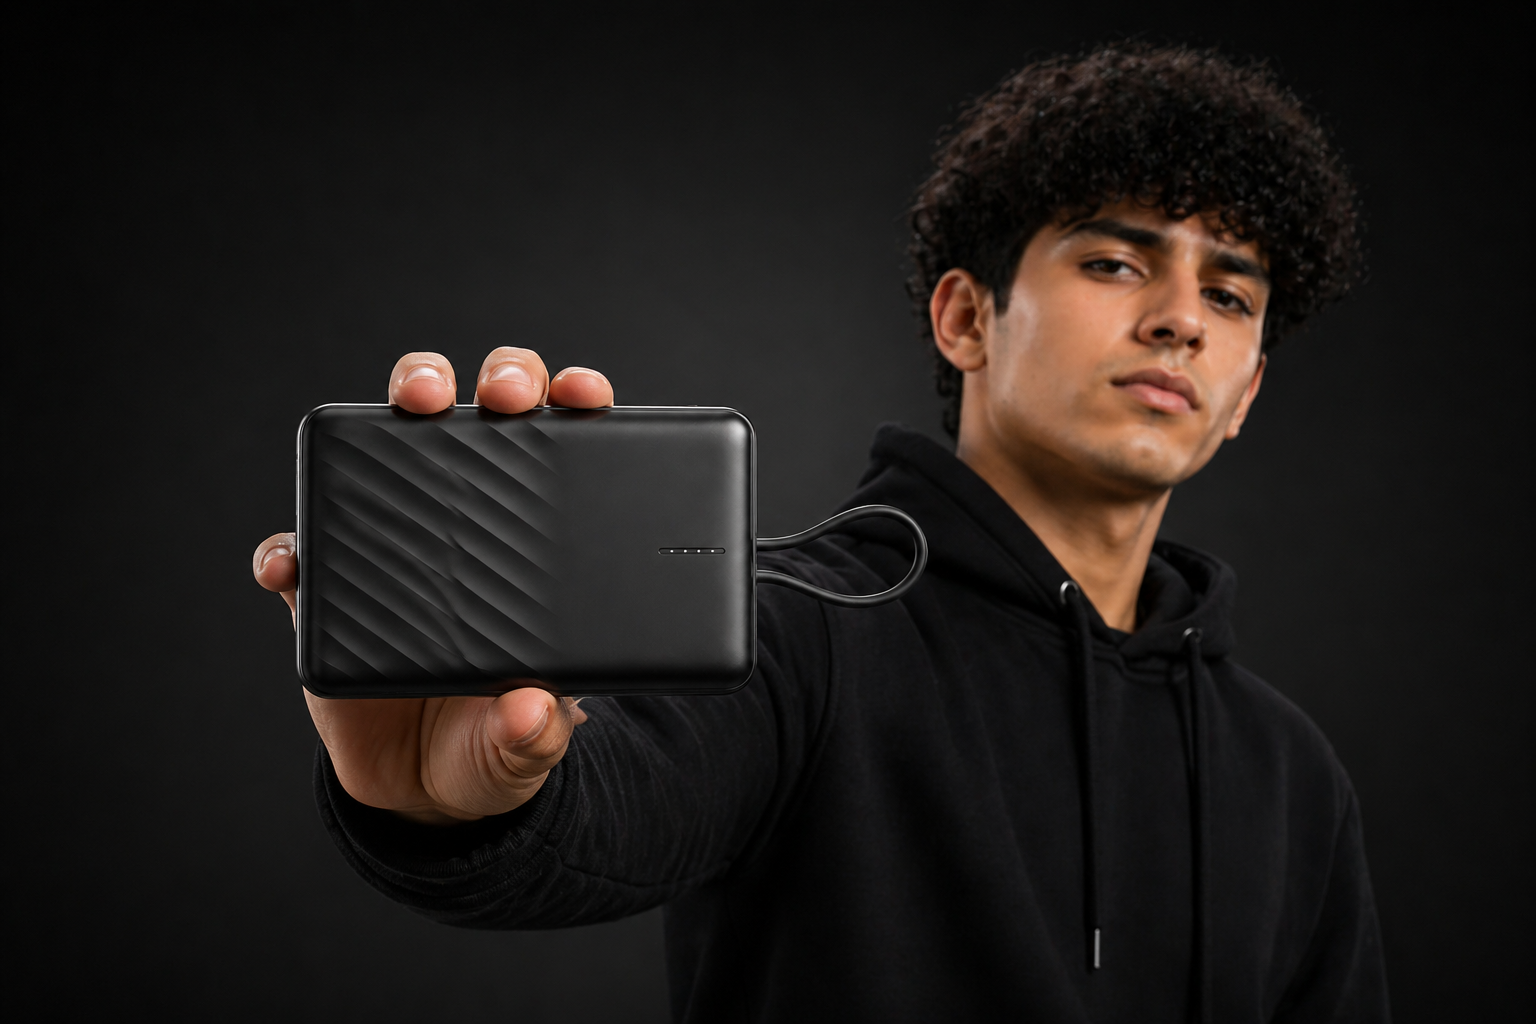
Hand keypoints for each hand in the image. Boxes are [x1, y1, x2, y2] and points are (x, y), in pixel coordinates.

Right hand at [252, 348, 613, 824]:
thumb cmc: (494, 742)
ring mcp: (396, 545)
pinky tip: (291, 567)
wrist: (424, 790)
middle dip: (497, 379)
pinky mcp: (329, 591)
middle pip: (485, 417)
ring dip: (392, 414)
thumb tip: (534, 712)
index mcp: (542, 541)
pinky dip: (290, 550)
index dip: (574, 402)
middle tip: (501, 394)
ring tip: (409, 409)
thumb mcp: (529, 747)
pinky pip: (301, 552)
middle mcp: (471, 522)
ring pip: (390, 448)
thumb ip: (536, 734)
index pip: (567, 448)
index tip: (581, 393)